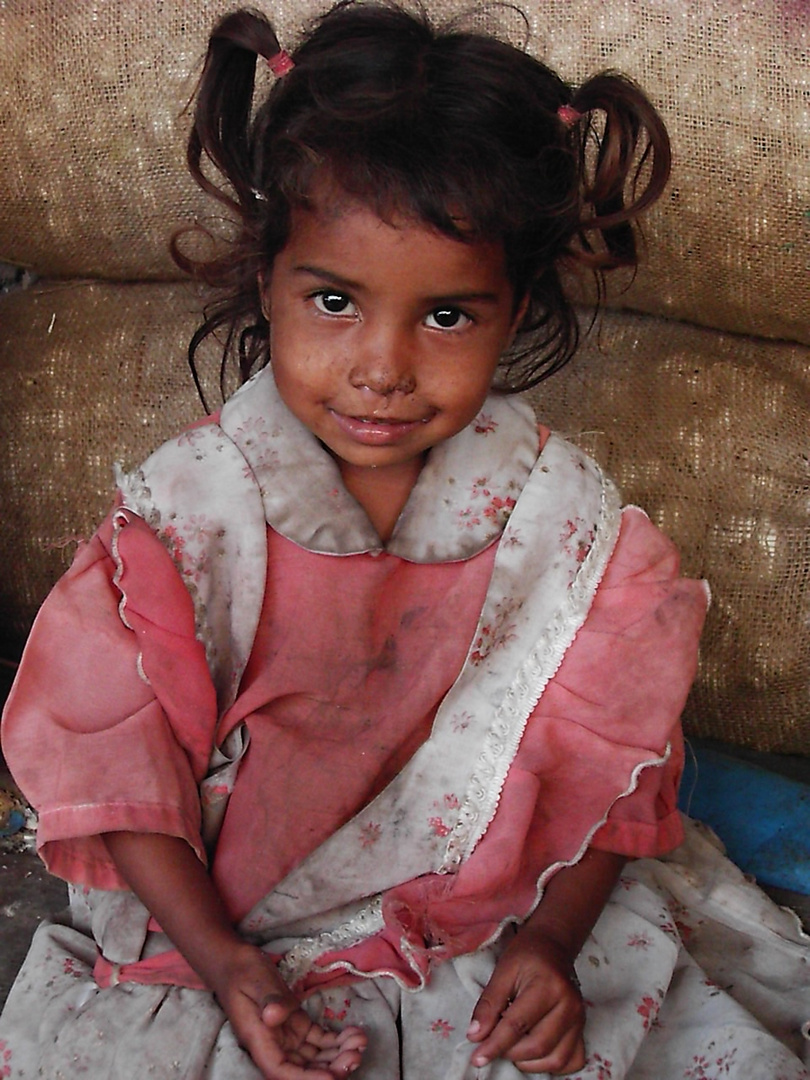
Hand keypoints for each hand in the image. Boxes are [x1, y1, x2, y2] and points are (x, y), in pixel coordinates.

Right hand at [208, 942, 366, 1078]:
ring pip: (314, 1057)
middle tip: (355, 1054)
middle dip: (330, 1068)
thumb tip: (273, 1017)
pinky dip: (336, 1040)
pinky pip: (318, 1041)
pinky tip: (352, 1032)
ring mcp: (286, 1037)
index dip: (307, 1079)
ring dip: (337, 1055)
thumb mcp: (256, 981)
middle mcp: (274, 1045)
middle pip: (302, 1069)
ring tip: (359, 1041)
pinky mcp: (296, 1025)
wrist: (235, 961)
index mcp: (260, 1041)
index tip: (331, 1076)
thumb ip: (268, 1000)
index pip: (282, 1071)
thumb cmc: (242, 970)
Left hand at [466, 928, 585, 1074]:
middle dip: (509, 1052)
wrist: (552, 946)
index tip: (477, 1057)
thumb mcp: (502, 971)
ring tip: (512, 1046)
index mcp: (548, 986)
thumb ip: (489, 1004)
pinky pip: (571, 1061)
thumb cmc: (526, 955)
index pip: (517, 1025)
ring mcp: (579, 1019)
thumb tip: (475, 1035)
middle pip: (537, 1046)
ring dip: (528, 1062)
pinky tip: (534, 1055)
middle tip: (494, 1043)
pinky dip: (551, 1066)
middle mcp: (569, 1006)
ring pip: (554, 1060)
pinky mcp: (582, 1029)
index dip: (494, 1045)